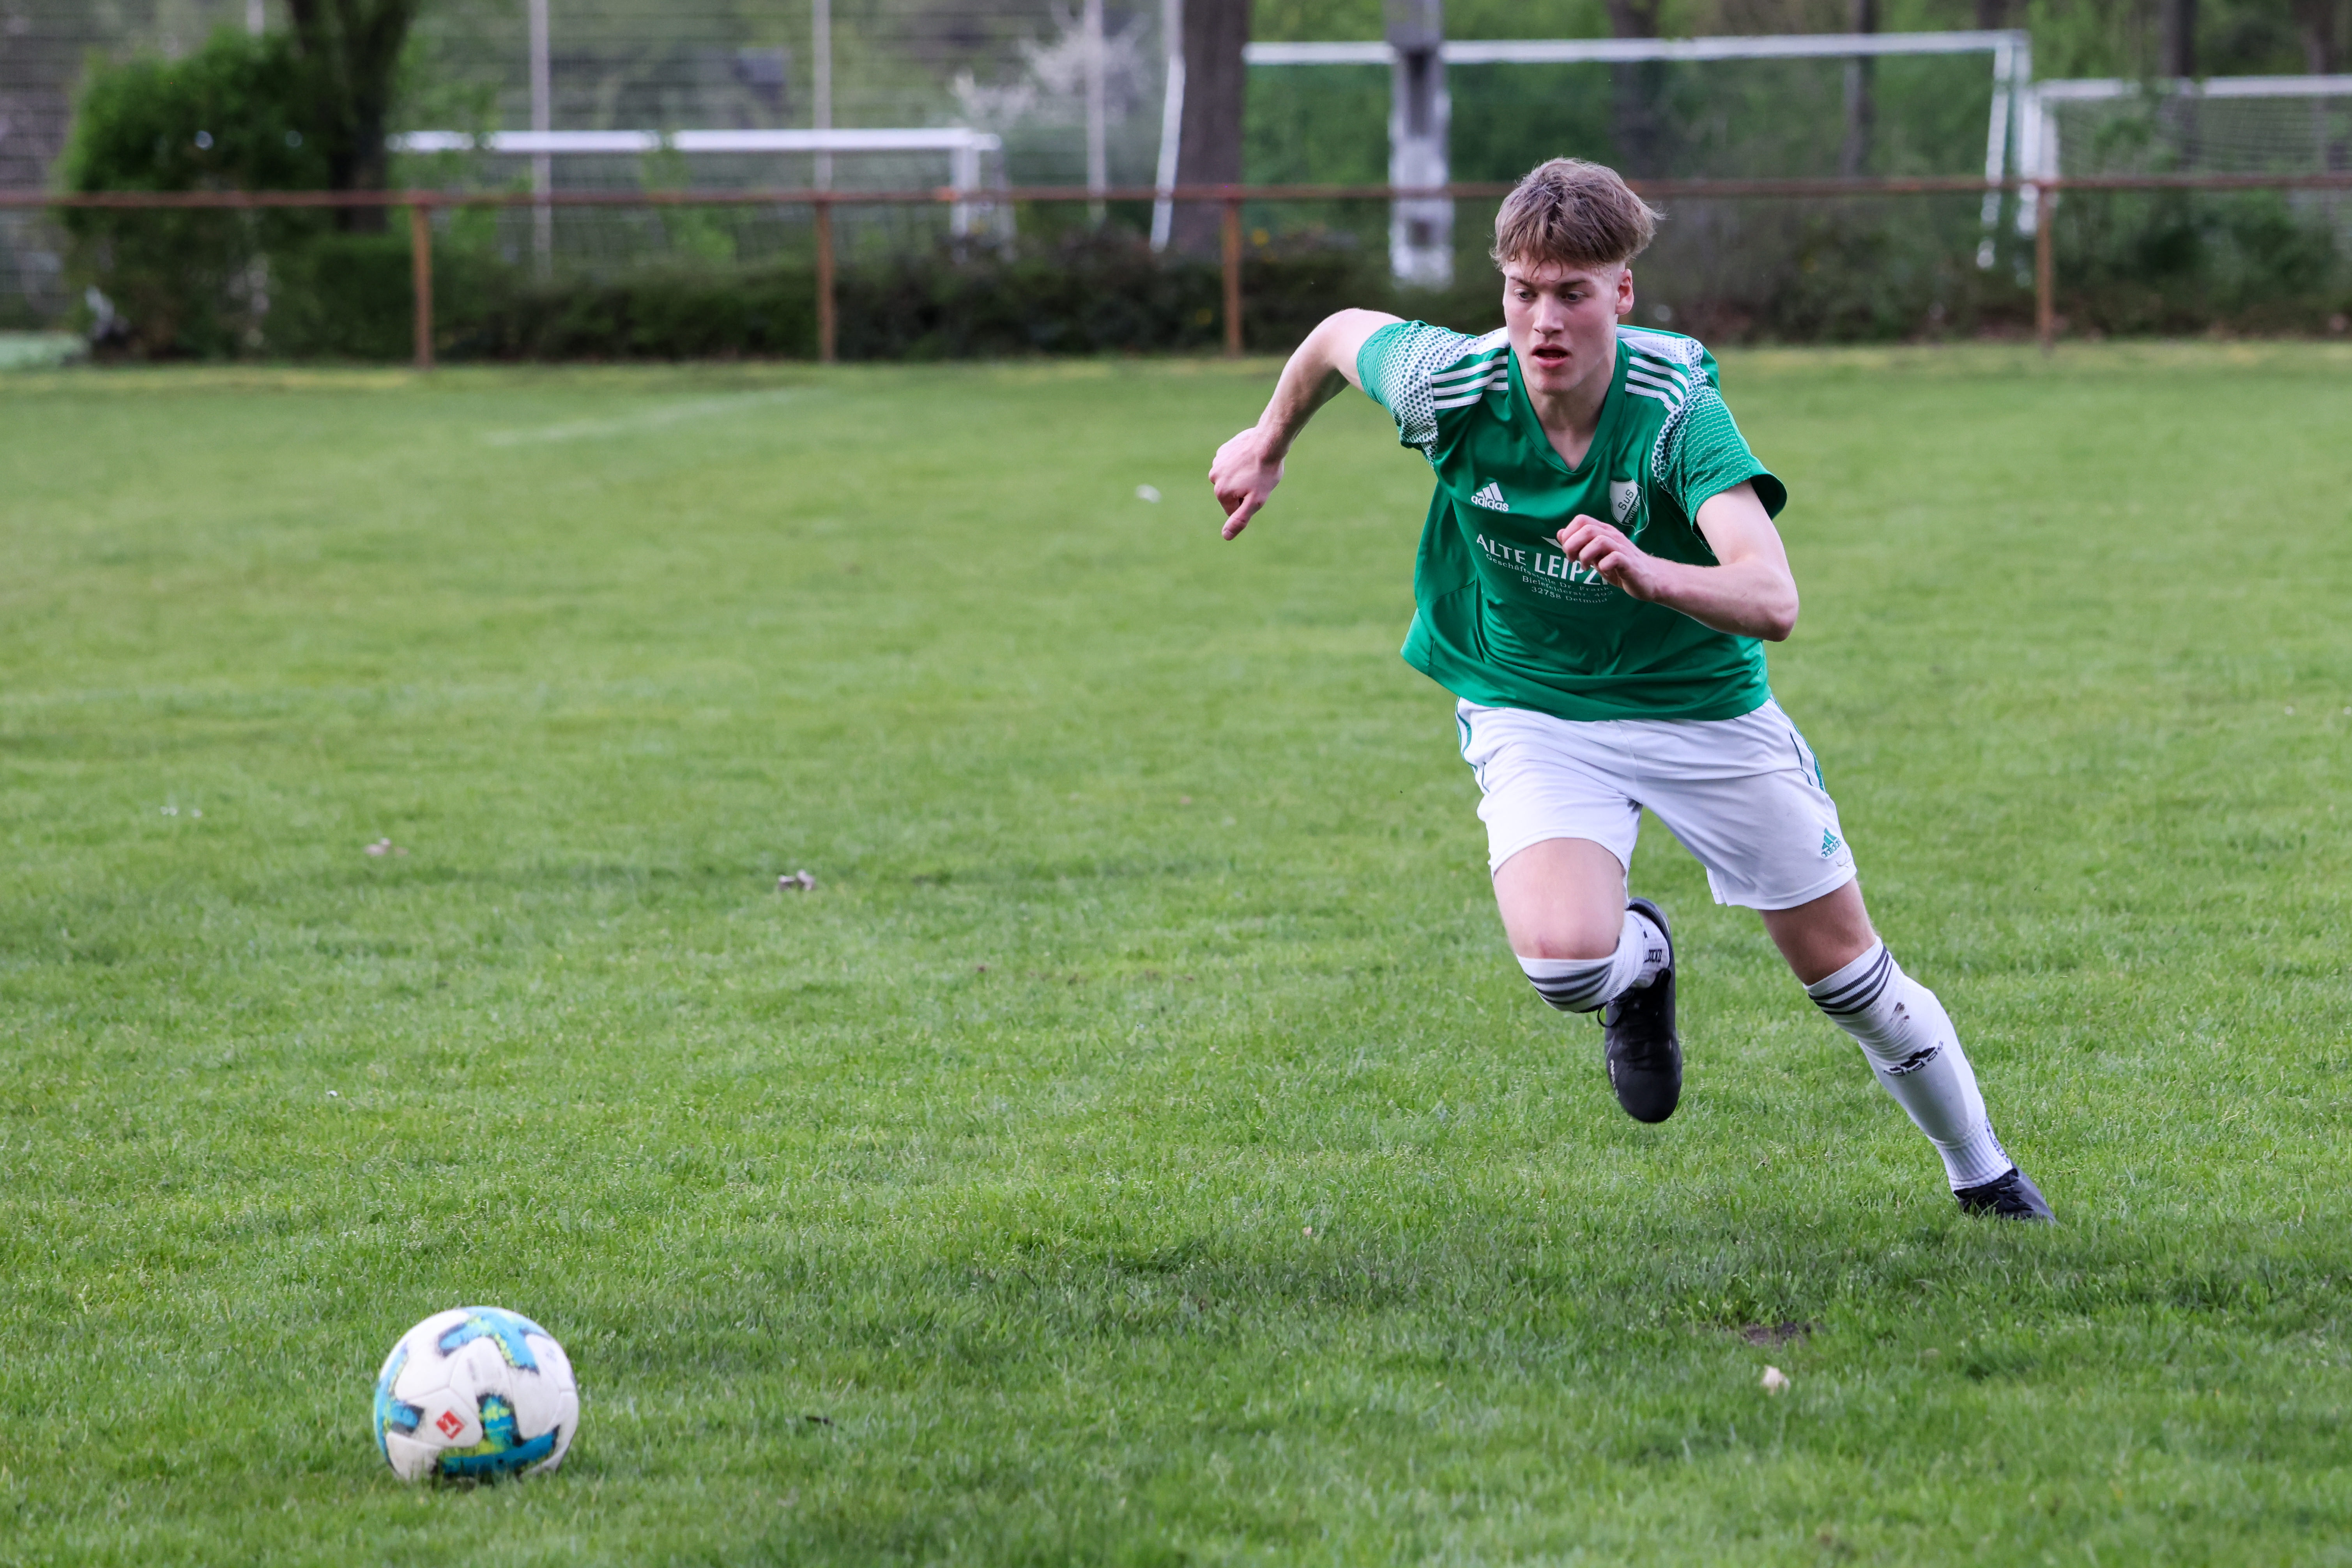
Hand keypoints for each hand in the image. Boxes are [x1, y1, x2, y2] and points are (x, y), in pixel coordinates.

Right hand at [1208, 425, 1285, 539]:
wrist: (1269, 442)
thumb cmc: (1265, 473)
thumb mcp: (1256, 502)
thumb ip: (1240, 519)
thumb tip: (1226, 536)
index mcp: (1221, 493)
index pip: (1233, 509)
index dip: (1248, 503)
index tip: (1257, 491)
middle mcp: (1214, 478)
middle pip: (1230, 493)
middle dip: (1243, 490)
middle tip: (1257, 479)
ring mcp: (1217, 462)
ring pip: (1231, 478)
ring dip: (1241, 476)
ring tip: (1254, 468)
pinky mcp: (1223, 450)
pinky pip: (1231, 463)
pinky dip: (1240, 463)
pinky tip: (1251, 458)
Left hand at [1556, 513, 1667, 600]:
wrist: (1649, 579)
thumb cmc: (1620, 566)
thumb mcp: (1596, 555)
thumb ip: (1580, 544)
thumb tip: (1560, 533)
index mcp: (1604, 532)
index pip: (1581, 519)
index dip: (1569, 533)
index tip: (1567, 550)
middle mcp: (1613, 536)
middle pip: (1587, 529)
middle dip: (1573, 545)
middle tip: (1573, 560)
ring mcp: (1622, 548)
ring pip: (1599, 540)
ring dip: (1585, 555)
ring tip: (1584, 567)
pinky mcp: (1629, 562)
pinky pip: (1614, 558)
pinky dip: (1603, 565)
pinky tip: (1602, 571)